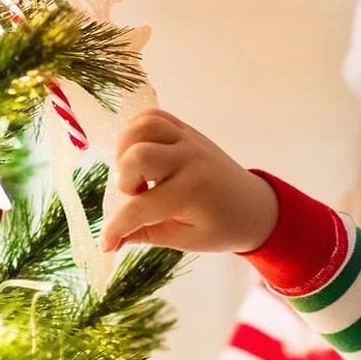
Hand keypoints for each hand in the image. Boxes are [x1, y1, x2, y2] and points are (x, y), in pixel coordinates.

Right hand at [100, 110, 276, 253]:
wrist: (254, 207)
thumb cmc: (221, 227)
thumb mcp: (185, 239)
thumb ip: (147, 235)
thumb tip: (111, 241)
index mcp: (191, 192)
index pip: (140, 208)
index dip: (117, 228)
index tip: (106, 242)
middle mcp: (189, 159)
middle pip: (138, 155)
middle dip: (125, 180)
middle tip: (138, 195)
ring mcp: (189, 140)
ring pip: (142, 127)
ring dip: (127, 150)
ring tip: (136, 173)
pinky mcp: (188, 131)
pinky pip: (153, 117)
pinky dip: (137, 131)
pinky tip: (139, 154)